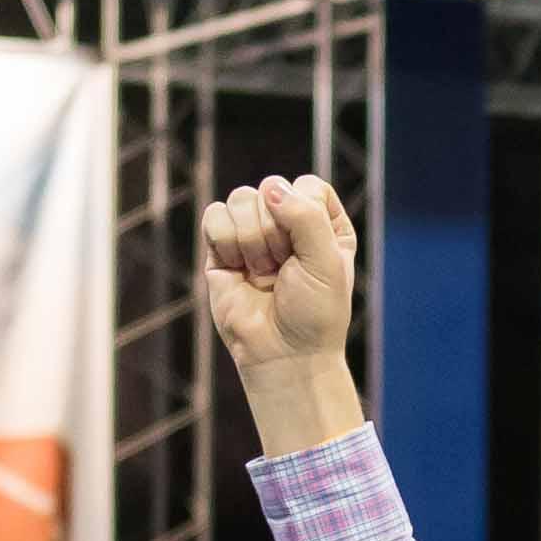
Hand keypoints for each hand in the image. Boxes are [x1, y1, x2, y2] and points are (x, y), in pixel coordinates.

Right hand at [203, 175, 365, 452]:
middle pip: (271, 189)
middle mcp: (288, 222)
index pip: (307, 186)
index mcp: (324, 223)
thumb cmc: (314, 312)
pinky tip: (238, 269)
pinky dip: (225, 241)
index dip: (304, 213)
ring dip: (251, 239)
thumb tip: (270, 189)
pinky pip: (214, 215)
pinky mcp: (221, 246)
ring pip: (240, 198)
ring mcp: (253, 232)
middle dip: (275, 232)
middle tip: (283, 270)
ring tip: (263, 273)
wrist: (282, 354)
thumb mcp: (327, 261)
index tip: (310, 252)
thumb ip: (305, 216)